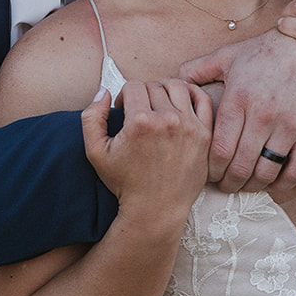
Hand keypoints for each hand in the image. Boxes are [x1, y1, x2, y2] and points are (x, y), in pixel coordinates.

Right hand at [81, 80, 212, 229]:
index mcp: (140, 122)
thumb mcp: (95, 152)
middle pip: (154, 85)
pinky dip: (191, 93)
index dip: (124, 95)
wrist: (155, 209)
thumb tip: (104, 92)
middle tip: (140, 111)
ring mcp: (189, 126)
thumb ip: (92, 117)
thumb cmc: (125, 183)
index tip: (125, 110)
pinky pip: (201, 98)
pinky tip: (181, 102)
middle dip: (143, 94)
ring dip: (164, 90)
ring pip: (177, 86)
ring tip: (159, 105)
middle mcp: (167, 120)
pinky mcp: (204, 134)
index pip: (132, 86)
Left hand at [181, 29, 295, 194]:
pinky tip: (277, 181)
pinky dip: (284, 182)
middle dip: (230, 183)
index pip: (219, 149)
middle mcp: (263, 114)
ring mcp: (290, 124)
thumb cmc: (267, 50)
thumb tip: (176, 80)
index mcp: (238, 98)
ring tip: (249, 184)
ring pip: (267, 171)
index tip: (211, 175)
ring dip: (255, 185)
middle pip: (241, 166)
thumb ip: (200, 69)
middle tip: (227, 186)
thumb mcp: (230, 55)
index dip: (212, 170)